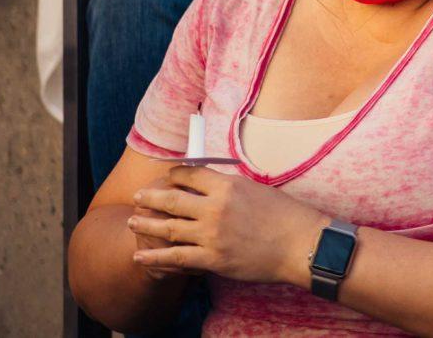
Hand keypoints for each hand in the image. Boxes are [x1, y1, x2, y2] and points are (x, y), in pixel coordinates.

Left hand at [127, 164, 325, 286]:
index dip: (174, 174)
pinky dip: (155, 258)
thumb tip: (212, 187)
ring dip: (146, 224)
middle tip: (138, 196)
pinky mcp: (212, 259)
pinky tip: (141, 256)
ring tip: (132, 222)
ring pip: (168, 228)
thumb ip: (230, 189)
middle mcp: (215, 208)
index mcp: (228, 185)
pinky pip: (176, 258)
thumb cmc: (286, 215)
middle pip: (172, 200)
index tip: (166, 175)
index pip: (190, 174)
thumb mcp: (257, 190)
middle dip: (150, 197)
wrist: (299, 244)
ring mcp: (211, 234)